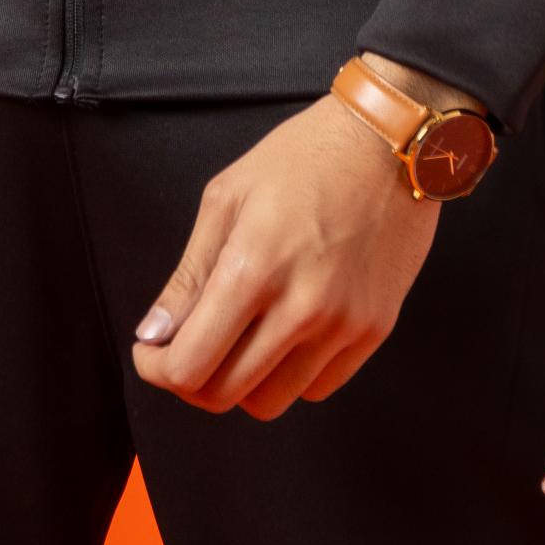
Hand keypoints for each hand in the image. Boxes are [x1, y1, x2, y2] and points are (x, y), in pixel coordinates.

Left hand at [130, 61, 478, 419]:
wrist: (391, 141)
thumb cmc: (303, 156)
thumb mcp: (227, 197)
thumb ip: (188, 275)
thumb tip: (155, 335)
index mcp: (253, 267)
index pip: (190, 365)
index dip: (157, 369)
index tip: (152, 351)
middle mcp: (301, 307)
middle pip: (225, 394)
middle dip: (190, 381)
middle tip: (188, 349)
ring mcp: (344, 324)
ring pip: (271, 402)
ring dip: (241, 382)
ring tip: (238, 339)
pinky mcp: (375, 330)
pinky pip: (317, 387)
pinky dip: (289, 374)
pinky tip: (283, 333)